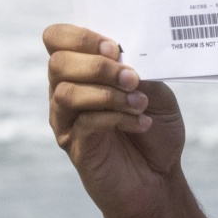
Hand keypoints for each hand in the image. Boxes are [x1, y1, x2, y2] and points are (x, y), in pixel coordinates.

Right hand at [45, 24, 185, 217]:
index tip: (115, 46)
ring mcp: (66, 121)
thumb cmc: (156, 132)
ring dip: (108, 93)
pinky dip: (116, 118)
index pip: (57, 39)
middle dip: (98, 65)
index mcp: (81, 71)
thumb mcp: (157, 93)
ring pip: (67, 93)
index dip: (80, 37)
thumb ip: (141, 72)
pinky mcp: (75, 147)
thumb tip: (125, 57)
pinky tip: (140, 123)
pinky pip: (85, 123)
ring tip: (139, 103)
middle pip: (57, 63)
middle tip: (132, 78)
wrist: (161, 180)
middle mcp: (65, 92)